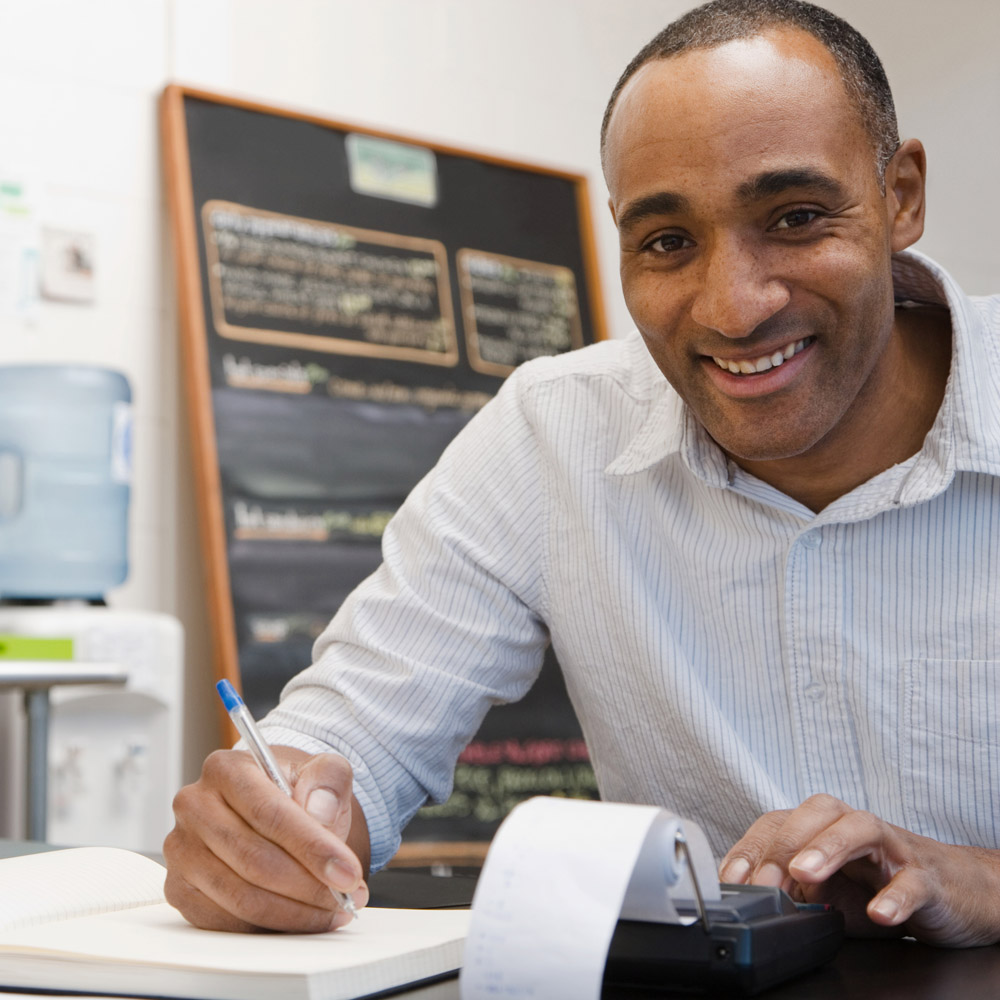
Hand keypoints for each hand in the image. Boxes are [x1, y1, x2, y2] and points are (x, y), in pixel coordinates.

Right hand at [163, 747, 369, 931]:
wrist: (272, 808)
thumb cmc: (295, 790)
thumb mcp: (322, 770)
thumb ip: (329, 779)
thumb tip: (319, 811)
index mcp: (226, 769)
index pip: (270, 814)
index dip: (312, 848)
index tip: (348, 873)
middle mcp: (195, 806)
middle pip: (254, 860)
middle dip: (309, 886)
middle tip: (347, 897)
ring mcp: (182, 851)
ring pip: (241, 898)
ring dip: (294, 913)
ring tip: (332, 910)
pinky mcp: (180, 889)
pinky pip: (225, 921)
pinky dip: (270, 927)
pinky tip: (301, 918)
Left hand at [719, 794, 999, 946]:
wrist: (951, 891)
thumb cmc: (879, 884)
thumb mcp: (827, 892)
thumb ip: (794, 890)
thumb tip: (754, 898)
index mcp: (823, 827)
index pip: (779, 823)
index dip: (751, 848)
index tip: (731, 880)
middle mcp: (854, 827)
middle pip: (816, 813)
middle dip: (784, 845)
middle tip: (766, 881)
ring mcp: (892, 848)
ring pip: (860, 827)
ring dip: (828, 848)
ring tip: (805, 874)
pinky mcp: (928, 877)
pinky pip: (912, 880)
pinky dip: (894, 895)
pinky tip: (878, 913)